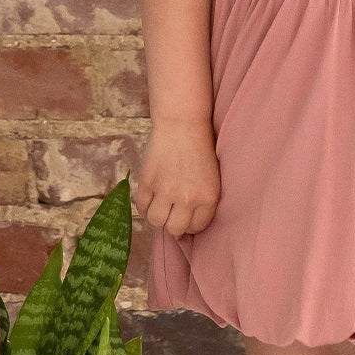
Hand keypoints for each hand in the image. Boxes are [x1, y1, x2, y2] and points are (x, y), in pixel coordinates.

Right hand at [133, 118, 221, 239]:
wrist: (182, 124)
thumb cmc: (200, 149)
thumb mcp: (212, 178)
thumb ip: (203, 201)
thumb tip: (188, 225)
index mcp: (208, 198)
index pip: (197, 227)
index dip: (190, 226)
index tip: (186, 219)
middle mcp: (188, 198)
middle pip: (175, 229)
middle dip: (173, 226)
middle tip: (171, 216)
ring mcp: (166, 191)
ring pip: (156, 221)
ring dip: (157, 218)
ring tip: (160, 209)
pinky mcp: (148, 182)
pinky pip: (141, 206)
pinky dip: (144, 206)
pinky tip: (149, 200)